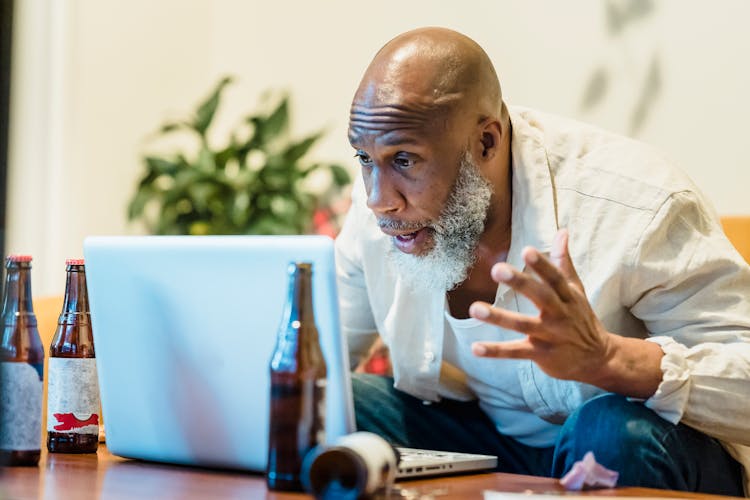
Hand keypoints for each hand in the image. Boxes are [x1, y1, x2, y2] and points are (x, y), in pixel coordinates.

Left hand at [469, 229, 614, 382]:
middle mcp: (560, 315)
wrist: (598, 359)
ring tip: (475, 308)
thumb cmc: (581, 319)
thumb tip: (561, 231)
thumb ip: (564, 262)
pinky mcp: (541, 355)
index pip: (555, 278)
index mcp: (568, 297)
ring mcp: (550, 336)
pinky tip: (475, 347)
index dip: (542, 264)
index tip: (526, 249)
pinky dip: (496, 351)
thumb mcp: (577, 290)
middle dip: (520, 283)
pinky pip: (516, 352)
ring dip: (498, 317)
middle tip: (497, 269)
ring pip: (523, 325)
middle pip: (541, 297)